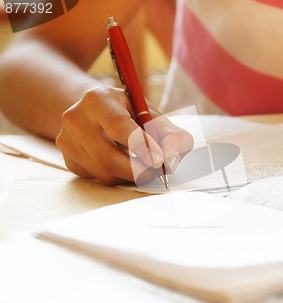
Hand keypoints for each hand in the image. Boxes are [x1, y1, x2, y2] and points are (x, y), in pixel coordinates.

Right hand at [55, 86, 193, 184]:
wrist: (95, 113)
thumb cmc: (131, 114)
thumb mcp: (153, 115)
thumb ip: (172, 135)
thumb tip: (171, 162)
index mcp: (98, 99)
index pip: (119, 127)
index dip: (142, 147)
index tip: (160, 161)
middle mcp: (75, 118)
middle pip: (108, 157)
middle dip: (138, 170)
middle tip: (157, 172)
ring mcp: (67, 140)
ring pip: (104, 173)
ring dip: (130, 176)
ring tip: (143, 165)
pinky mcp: (68, 160)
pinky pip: (98, 179)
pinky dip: (118, 177)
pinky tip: (123, 164)